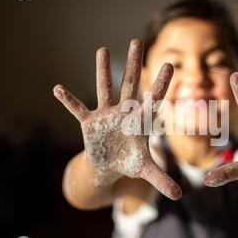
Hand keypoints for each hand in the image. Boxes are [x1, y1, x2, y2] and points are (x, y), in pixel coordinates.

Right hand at [53, 39, 181, 199]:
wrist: (108, 166)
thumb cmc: (129, 163)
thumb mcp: (146, 171)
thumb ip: (162, 180)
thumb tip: (180, 196)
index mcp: (139, 122)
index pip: (152, 100)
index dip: (161, 85)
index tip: (170, 65)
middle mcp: (123, 113)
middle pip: (130, 85)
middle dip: (134, 65)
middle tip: (137, 41)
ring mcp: (105, 115)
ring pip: (104, 89)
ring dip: (103, 71)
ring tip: (103, 49)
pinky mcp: (89, 123)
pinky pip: (77, 109)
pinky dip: (68, 100)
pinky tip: (57, 88)